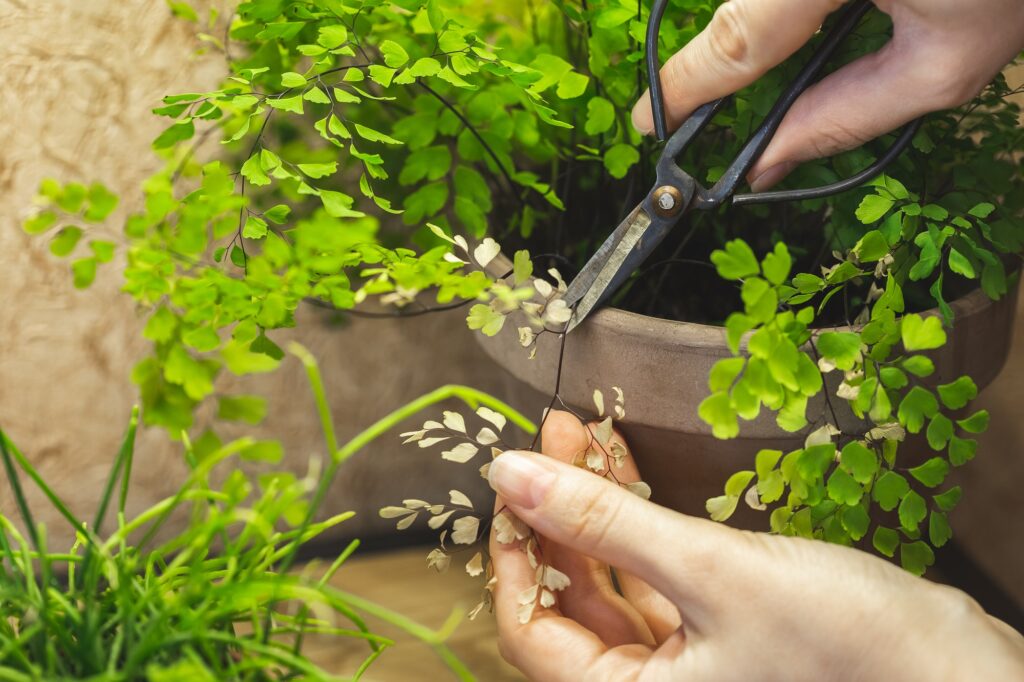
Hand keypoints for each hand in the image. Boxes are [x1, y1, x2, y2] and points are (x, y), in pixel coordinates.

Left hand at [488, 411, 1023, 680]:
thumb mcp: (714, 573)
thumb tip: (513, 475)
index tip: (512, 480)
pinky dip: (637, 521)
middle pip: (568, 597)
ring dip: (594, 506)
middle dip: (554, 512)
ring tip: (582, 435)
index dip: (510, 551)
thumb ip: (607, 524)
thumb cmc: (850, 647)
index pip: (530, 629)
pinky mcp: (717, 630)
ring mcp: (684, 662)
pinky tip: (624, 468)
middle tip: (551, 439)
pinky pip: (654, 573)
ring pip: (611, 579)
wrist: (958, 672)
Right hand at [631, 0, 1023, 190]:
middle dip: (736, 46)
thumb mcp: (948, 64)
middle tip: (718, 94)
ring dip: (765, 17)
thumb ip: (842, 117)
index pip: (743, 33)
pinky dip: (782, 5)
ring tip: (808, 39)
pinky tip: (816, 16)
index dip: (687, 84)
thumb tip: (766, 164)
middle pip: (744, 1)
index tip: (649, 121)